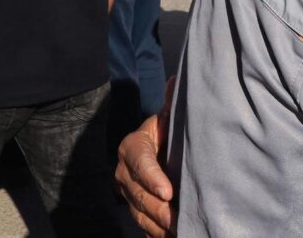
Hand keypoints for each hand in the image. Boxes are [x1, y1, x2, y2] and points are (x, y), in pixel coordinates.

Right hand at [114, 84, 175, 236]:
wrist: (150, 148)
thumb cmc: (164, 131)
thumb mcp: (167, 117)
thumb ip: (172, 103)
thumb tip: (178, 80)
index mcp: (132, 147)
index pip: (140, 163)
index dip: (152, 178)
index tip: (168, 192)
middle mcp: (123, 172)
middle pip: (139, 194)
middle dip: (159, 209)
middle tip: (178, 218)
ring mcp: (126, 192)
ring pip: (140, 212)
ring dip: (158, 224)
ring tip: (178, 230)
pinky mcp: (133, 207)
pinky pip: (143, 224)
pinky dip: (156, 232)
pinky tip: (171, 236)